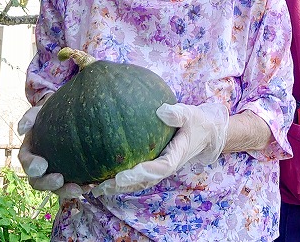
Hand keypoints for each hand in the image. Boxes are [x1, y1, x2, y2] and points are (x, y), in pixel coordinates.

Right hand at [18, 102, 90, 202]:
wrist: (69, 111)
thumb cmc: (51, 111)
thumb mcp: (40, 111)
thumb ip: (30, 116)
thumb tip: (21, 128)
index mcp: (30, 152)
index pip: (27, 162)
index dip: (32, 166)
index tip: (42, 165)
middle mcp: (41, 166)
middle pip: (39, 182)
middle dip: (48, 184)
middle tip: (60, 180)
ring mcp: (56, 171)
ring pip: (57, 188)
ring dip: (67, 191)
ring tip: (81, 189)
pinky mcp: (72, 174)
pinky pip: (75, 184)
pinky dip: (83, 187)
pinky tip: (93, 184)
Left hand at [93, 102, 228, 195]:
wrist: (205, 134)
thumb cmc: (196, 123)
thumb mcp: (190, 114)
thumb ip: (178, 114)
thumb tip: (161, 110)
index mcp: (175, 157)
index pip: (157, 169)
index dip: (140, 174)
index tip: (121, 176)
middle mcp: (165, 167)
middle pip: (142, 182)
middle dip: (121, 186)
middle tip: (99, 187)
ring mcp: (159, 169)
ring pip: (137, 183)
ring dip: (117, 187)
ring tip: (93, 188)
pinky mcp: (154, 165)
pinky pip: (136, 176)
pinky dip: (120, 179)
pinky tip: (100, 176)